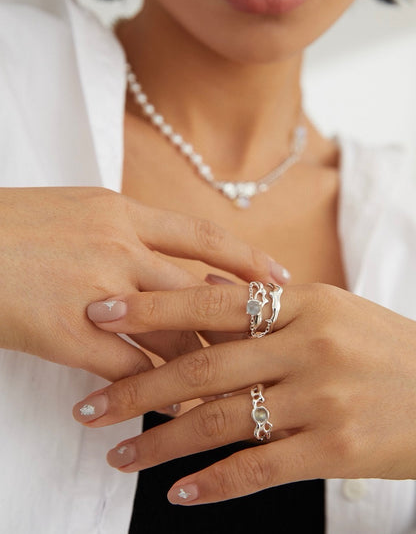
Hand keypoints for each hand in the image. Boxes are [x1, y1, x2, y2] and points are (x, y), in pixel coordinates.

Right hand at [0, 187, 286, 380]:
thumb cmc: (10, 225)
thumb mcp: (73, 211)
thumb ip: (120, 230)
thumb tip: (158, 257)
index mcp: (120, 211)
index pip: (202, 236)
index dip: (247, 258)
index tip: (281, 277)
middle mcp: (117, 246)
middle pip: (198, 291)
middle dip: (238, 323)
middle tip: (269, 347)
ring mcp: (96, 291)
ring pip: (174, 332)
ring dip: (205, 362)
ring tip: (231, 386)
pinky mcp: (68, 334)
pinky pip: (132, 370)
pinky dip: (159, 392)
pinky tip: (174, 410)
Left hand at [74, 283, 415, 503]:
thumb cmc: (380, 347)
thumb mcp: (330, 309)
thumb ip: (265, 304)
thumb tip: (204, 287)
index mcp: (303, 303)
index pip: (210, 302)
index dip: (150, 308)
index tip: (99, 317)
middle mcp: (308, 346)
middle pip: (204, 369)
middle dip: (136, 389)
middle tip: (88, 406)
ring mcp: (322, 399)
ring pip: (222, 423)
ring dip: (163, 443)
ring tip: (119, 457)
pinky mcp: (336, 449)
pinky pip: (260, 469)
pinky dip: (215, 484)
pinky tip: (178, 493)